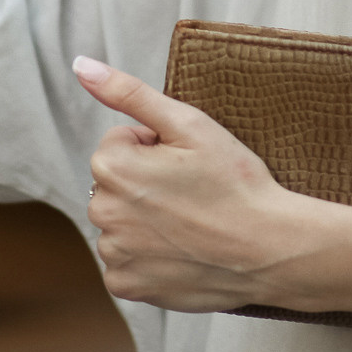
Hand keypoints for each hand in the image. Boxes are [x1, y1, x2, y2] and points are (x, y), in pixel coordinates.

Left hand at [75, 56, 304, 311]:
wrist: (271, 249)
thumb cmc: (235, 182)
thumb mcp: (188, 123)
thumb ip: (128, 92)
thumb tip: (80, 65)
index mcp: (110, 166)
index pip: (121, 143)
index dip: (157, 148)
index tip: (188, 164)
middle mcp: (101, 211)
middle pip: (117, 183)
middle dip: (146, 182)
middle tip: (192, 193)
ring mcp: (113, 253)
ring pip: (121, 221)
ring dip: (145, 220)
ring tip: (190, 224)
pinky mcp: (127, 286)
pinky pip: (125, 261)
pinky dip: (147, 257)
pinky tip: (181, 252)